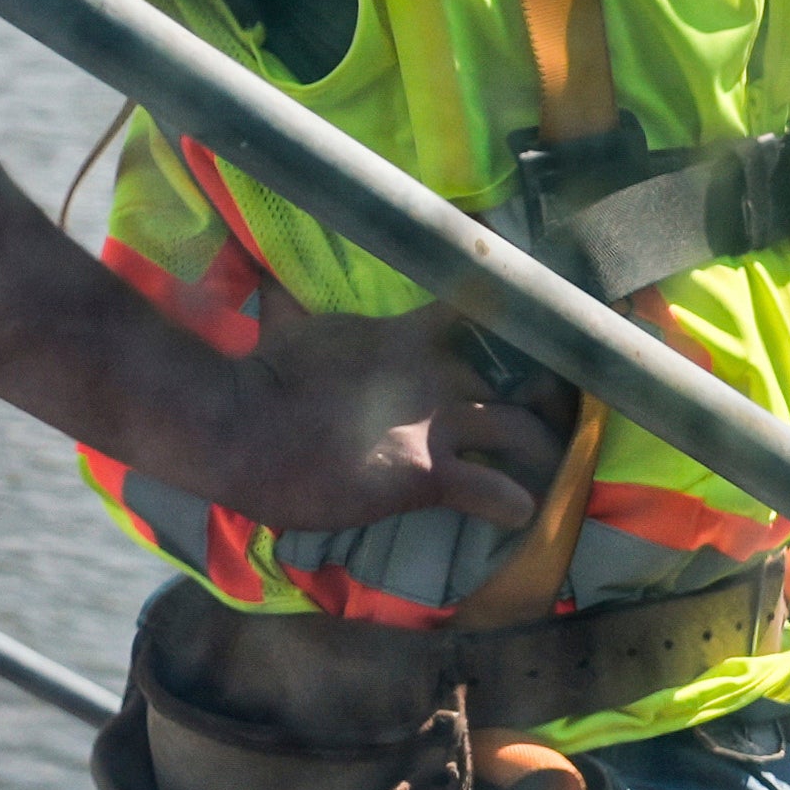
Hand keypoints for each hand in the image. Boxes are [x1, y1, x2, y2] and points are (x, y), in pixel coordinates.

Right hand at [203, 304, 560, 531]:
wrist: (240, 427)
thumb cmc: (259, 376)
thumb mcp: (283, 329)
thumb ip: (293, 306)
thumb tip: (265, 277)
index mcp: (406, 335)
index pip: (480, 302)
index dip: (512, 312)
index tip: (534, 317)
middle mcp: (435, 374)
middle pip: (514, 378)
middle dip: (537, 397)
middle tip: (543, 415)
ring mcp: (436, 424)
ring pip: (523, 432)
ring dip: (542, 451)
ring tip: (550, 467)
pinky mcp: (428, 476)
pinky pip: (495, 493)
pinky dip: (513, 505)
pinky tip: (518, 512)